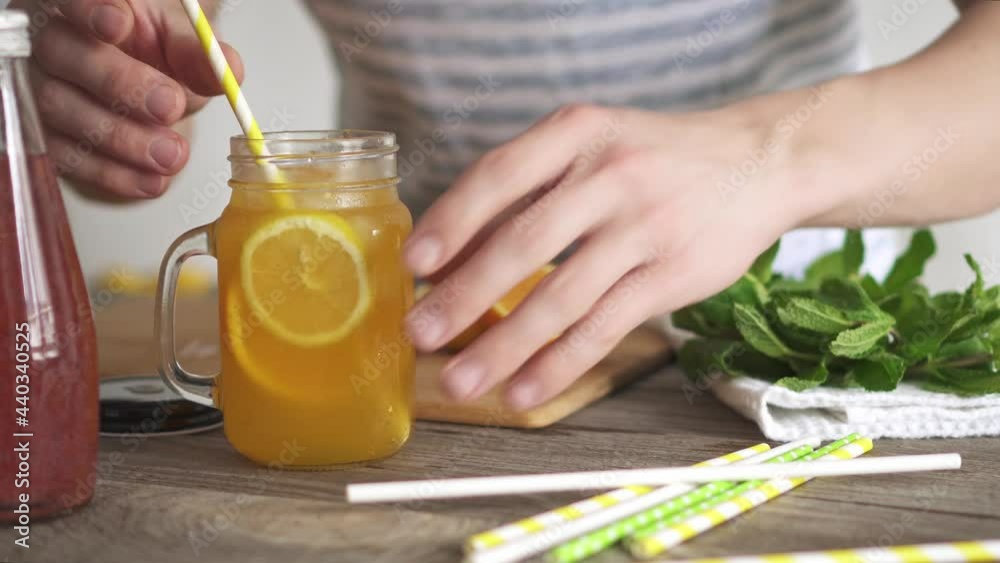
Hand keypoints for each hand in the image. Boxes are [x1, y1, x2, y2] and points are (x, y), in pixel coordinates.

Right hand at [12, 0, 242, 198]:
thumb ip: (199, 53)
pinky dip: (113, 173)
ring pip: (60, 109)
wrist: (144, 76)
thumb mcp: (179, 40)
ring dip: (120, 138)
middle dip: (119, 84)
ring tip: (170, 155)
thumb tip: (229, 69)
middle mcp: (48, 39)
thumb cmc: (150, 47)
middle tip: (169, 106)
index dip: (89, 10)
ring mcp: (40, 86)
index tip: (120, 26)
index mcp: (77, 3)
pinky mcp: (46, 133)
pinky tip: (152, 181)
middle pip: (62, 54)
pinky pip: (68, 157)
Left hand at [404, 103, 818, 409]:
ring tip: (461, 382)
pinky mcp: (672, 275)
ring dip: (503, 347)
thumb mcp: (592, 146)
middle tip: (420, 335)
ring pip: (560, 298)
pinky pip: (603, 328)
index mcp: (577, 132)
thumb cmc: (654, 157)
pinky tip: (523, 391)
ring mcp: (644, 227)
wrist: (758, 162)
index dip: (451, 222)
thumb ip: (525, 189)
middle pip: (522, 244)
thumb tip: (447, 255)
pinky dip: (558, 365)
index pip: (498, 175)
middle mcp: (610, 174)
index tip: (414, 264)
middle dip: (463, 297)